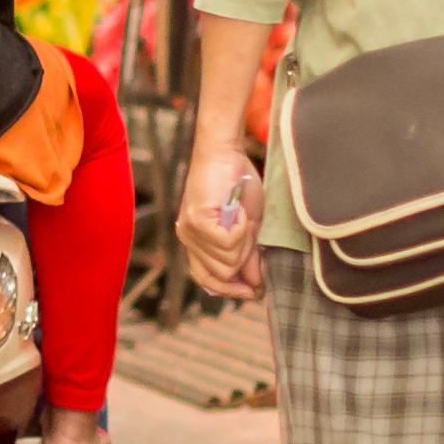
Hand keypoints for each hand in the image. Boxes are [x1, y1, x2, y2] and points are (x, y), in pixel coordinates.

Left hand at [175, 134, 266, 302]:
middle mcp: (187, 239)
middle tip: (248, 228)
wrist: (225, 152)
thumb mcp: (248, 226)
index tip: (251, 292)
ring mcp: (189, 231)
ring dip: (244, 239)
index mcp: (196, 242)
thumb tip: (255, 285)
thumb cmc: (237, 184)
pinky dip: (241, 228)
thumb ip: (248, 256)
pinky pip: (228, 243)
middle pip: (222, 274)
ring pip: (227, 261)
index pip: (207, 280)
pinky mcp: (196, 220)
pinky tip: (238, 210)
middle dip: (244, 257)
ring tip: (240, 214)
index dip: (229, 290)